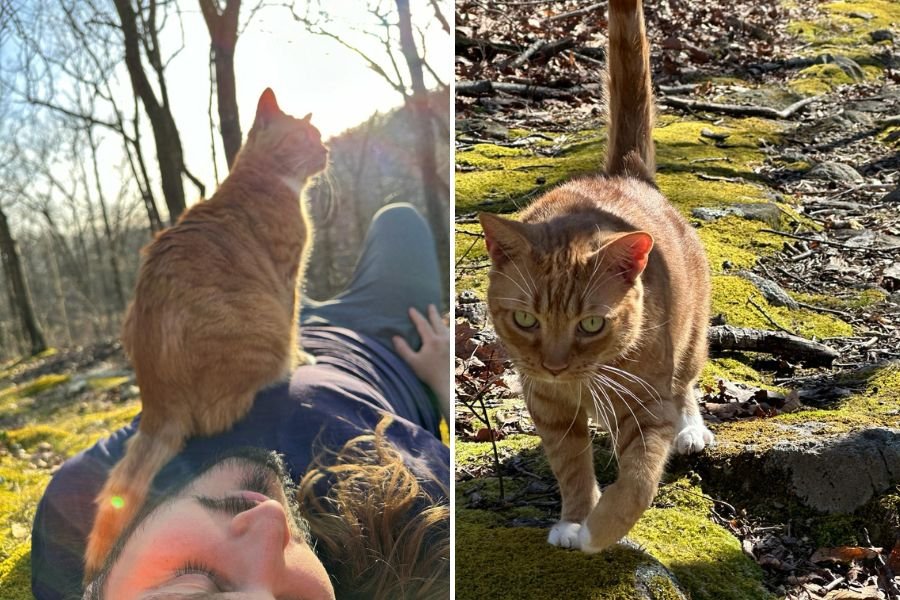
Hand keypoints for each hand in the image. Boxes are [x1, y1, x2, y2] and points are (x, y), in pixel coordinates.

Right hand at [393, 305, 449, 421]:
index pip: (423, 324)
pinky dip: (448, 329)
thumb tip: (395, 337)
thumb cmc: (428, 374)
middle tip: (430, 305)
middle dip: (433, 313)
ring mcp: (451, 343)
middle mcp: (443, 339)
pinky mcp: (455, 349)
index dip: (416, 316)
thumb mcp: (412, 362)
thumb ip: (403, 349)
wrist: (446, 384)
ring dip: (442, 320)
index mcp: (432, 340)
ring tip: (440, 316)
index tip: (411, 309)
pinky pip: (452, 335)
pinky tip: (448, 331)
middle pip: (437, 322)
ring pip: (446, 327)